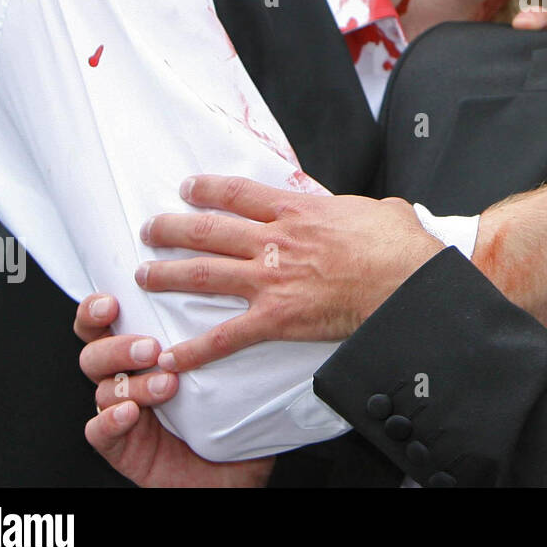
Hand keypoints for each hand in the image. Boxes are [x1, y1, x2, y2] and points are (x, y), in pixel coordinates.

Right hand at [74, 293, 271, 486]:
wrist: (233, 474)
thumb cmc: (233, 417)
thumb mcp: (236, 369)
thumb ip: (232, 335)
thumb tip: (251, 297)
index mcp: (148, 352)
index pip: (110, 321)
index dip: (100, 307)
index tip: (114, 298)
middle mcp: (128, 378)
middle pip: (95, 350)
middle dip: (118, 345)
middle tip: (151, 348)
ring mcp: (121, 412)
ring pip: (100, 388)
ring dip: (130, 383)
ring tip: (167, 384)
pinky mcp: (121, 446)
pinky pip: (99, 431)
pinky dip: (111, 420)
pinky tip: (132, 414)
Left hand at [134, 183, 442, 370]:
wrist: (404, 280)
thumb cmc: (398, 247)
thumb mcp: (382, 210)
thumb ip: (366, 210)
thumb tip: (382, 211)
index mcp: (298, 211)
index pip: (239, 193)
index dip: (208, 189)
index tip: (188, 188)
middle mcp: (274, 241)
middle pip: (208, 230)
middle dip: (171, 228)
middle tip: (150, 229)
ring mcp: (270, 280)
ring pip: (204, 274)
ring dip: (167, 275)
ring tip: (143, 276)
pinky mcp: (276, 318)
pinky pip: (225, 336)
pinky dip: (195, 349)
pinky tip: (171, 358)